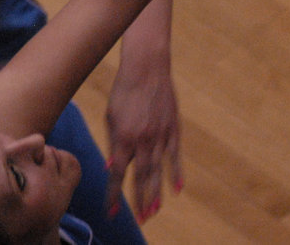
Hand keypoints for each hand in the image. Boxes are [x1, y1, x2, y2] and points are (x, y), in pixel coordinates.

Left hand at [105, 64, 181, 221]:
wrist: (147, 69)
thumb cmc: (123, 92)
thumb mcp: (112, 117)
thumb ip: (114, 143)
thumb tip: (113, 168)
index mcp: (124, 137)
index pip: (118, 172)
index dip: (115, 193)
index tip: (112, 210)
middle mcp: (144, 140)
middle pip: (142, 177)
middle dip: (140, 200)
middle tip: (141, 219)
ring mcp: (161, 136)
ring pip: (159, 171)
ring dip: (156, 193)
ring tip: (154, 211)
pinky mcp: (174, 130)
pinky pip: (175, 156)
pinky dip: (176, 173)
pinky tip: (177, 189)